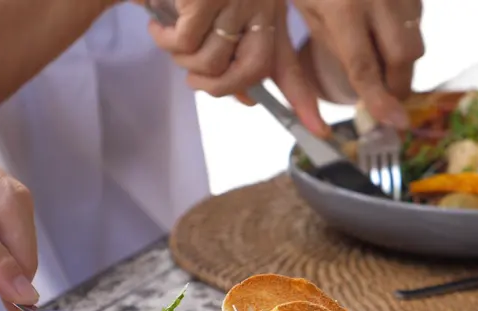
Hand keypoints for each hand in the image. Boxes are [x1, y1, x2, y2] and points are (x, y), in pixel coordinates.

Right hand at [142, 0, 328, 135]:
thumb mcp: (224, 17)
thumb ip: (239, 56)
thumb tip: (246, 99)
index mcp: (268, 11)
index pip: (289, 64)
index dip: (303, 100)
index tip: (319, 132)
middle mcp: (260, 5)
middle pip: (248, 72)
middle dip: (215, 87)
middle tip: (193, 79)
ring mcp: (233, 0)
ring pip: (211, 62)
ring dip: (183, 60)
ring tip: (170, 38)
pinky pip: (184, 43)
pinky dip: (165, 40)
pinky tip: (158, 25)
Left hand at [294, 0, 424, 128]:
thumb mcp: (308, 14)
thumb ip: (328, 52)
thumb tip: (348, 96)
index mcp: (343, 8)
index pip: (364, 66)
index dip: (380, 99)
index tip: (393, 121)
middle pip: (404, 56)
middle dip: (398, 86)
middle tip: (388, 101)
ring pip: (415, 39)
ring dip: (401, 62)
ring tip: (381, 67)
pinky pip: (417, 19)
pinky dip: (403, 36)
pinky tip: (384, 35)